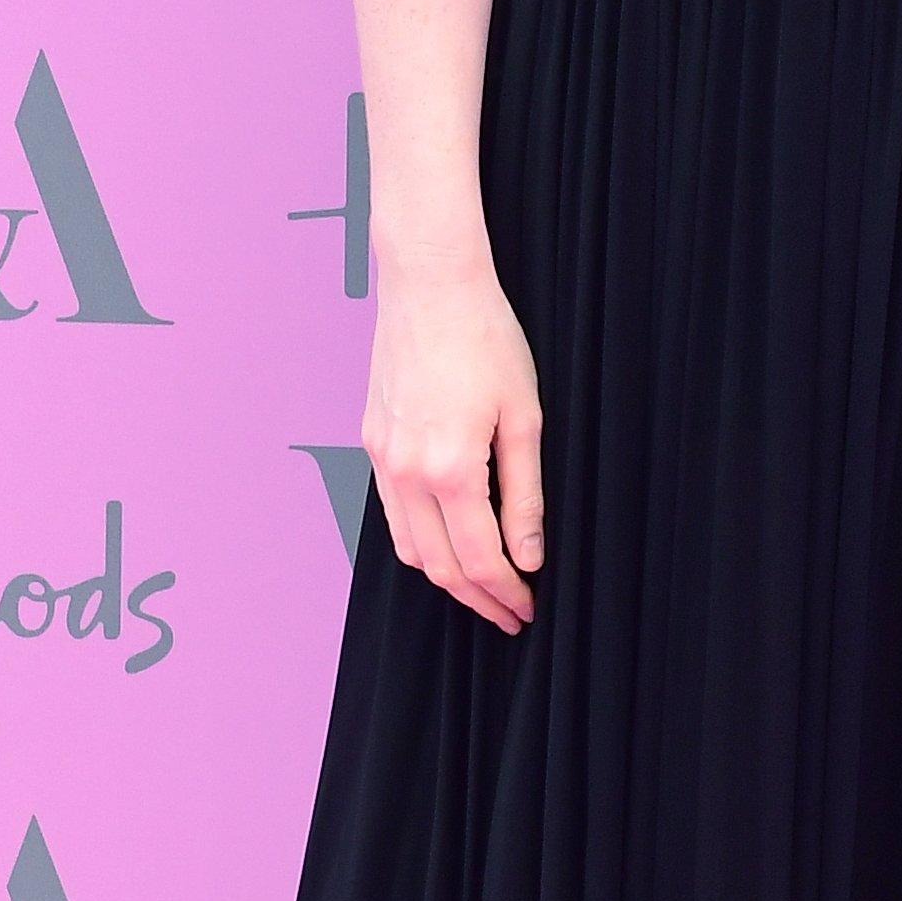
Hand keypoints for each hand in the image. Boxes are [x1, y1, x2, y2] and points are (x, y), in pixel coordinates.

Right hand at [364, 259, 545, 629]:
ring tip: (482, 588)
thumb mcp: (525, 418)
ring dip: (445, 576)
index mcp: (451, 469)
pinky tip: (447, 542)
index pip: (480, 560)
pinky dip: (419, 541)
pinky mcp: (373, 442)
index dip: (506, 593)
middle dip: (477, 599)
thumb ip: (524, 494)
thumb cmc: (486, 340)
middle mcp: (407, 473)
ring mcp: (383, 458)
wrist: (431, 286)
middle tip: (509, 614)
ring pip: (409, 546)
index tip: (527, 608)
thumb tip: (528, 553)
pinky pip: (392, 513)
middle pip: (439, 566)